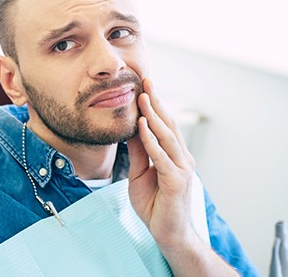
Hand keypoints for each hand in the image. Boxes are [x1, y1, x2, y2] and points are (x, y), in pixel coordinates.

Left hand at [127, 78, 195, 250]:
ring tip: (144, 97)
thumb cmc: (154, 204)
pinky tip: (144, 126)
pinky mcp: (176, 182)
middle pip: (168, 125)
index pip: (164, 125)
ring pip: (167, 137)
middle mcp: (182, 158)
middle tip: (147, 81)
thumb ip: (138, 152)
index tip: (145, 86)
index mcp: (174, 156)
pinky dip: (152, 140)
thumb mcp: (139, 173)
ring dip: (154, 115)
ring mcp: (181, 169)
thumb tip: (130, 129)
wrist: (167, 233)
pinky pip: (161, 157)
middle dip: (157, 102)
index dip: (155, 105)